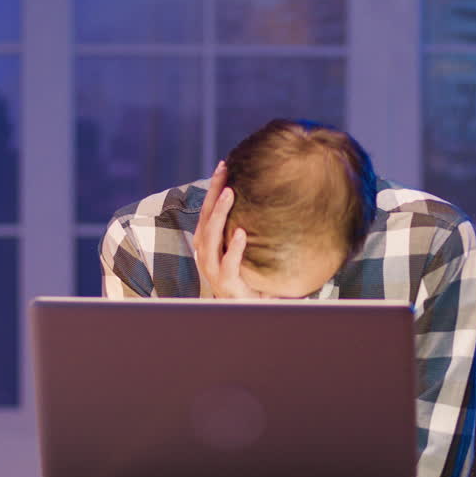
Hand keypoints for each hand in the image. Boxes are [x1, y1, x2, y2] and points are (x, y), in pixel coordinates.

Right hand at [195, 161, 255, 298]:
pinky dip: (234, 249)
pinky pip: (229, 265)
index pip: (208, 211)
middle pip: (206, 219)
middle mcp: (206, 256)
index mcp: (208, 245)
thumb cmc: (250, 278)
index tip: (224, 166)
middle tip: (224, 171)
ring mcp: (214, 271)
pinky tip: (242, 233)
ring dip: (219, 215)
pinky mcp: (227, 285)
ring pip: (211, 239)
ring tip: (229, 194)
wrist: (251, 310)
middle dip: (213, 193)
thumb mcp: (246, 250)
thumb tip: (269, 198)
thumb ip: (248, 227)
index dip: (214, 189)